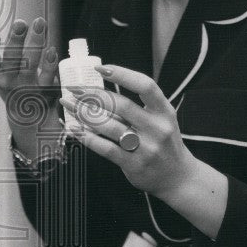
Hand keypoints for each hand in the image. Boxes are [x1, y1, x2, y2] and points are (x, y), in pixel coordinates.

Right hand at [0, 14, 60, 138]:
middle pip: (12, 59)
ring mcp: (28, 86)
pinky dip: (49, 63)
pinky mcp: (45, 90)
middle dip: (16, 41)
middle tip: (20, 22)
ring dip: (36, 42)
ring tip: (39, 22)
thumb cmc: (5, 78)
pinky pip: (48, 76)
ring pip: (32, 63)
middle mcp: (10, 80)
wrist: (25, 114)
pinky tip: (51, 49)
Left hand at [59, 63, 195, 201]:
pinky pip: (105, 148)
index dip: (122, 74)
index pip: (145, 85)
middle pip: (121, 105)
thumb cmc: (164, 144)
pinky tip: (75, 129)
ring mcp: (146, 147)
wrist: (178, 177)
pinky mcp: (133, 164)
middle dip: (93, 95)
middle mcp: (157, 128)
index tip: (100, 68)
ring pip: (109, 126)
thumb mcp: (161, 120)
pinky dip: (86, 137)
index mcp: (164, 111)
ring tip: (69, 106)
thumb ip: (138, 107)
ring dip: (84, 114)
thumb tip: (100, 90)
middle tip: (74, 89)